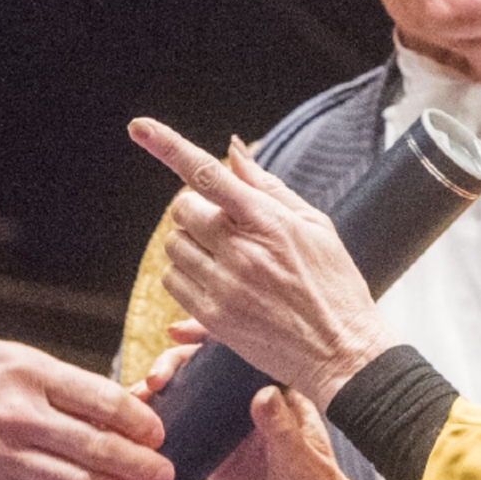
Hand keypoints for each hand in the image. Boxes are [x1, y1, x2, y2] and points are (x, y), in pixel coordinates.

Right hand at [0, 333, 172, 479]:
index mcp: (25, 366)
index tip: (154, 428)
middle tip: (165, 471)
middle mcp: (24, 405)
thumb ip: (28, 374)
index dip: (137, 417)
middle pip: (105, 439)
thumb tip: (67, 386)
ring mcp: (8, 446)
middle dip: (142, 460)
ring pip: (84, 476)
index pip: (103, 394)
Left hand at [128, 120, 389, 406]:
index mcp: (269, 222)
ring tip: (226, 257)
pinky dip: (186, 275)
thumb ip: (268, 187)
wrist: (341, 351)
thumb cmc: (335, 286)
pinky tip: (217, 281)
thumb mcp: (316, 226)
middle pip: (183, 209)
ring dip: (190, 243)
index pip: (208, 175)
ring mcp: (224, 286)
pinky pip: (172, 281)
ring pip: (173, 245)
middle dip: (197, 210)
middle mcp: (241, 252)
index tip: (139, 128)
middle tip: (224, 225)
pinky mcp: (213, 318)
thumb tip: (232, 151)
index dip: (169, 146)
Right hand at [142, 336, 388, 479]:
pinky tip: (139, 431)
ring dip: (163, 395)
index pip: (241, 351)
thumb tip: (263, 393)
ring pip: (192, 399)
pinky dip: (163, 429)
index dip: (208, 335)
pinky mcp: (218, 460)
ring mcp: (233, 432)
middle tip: (155, 379)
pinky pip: (186, 436)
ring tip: (136, 397)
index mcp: (280, 395)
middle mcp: (252, 406)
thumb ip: (281, 429)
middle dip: (176, 366)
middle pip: (208, 370)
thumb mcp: (302, 463)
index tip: (178, 332)